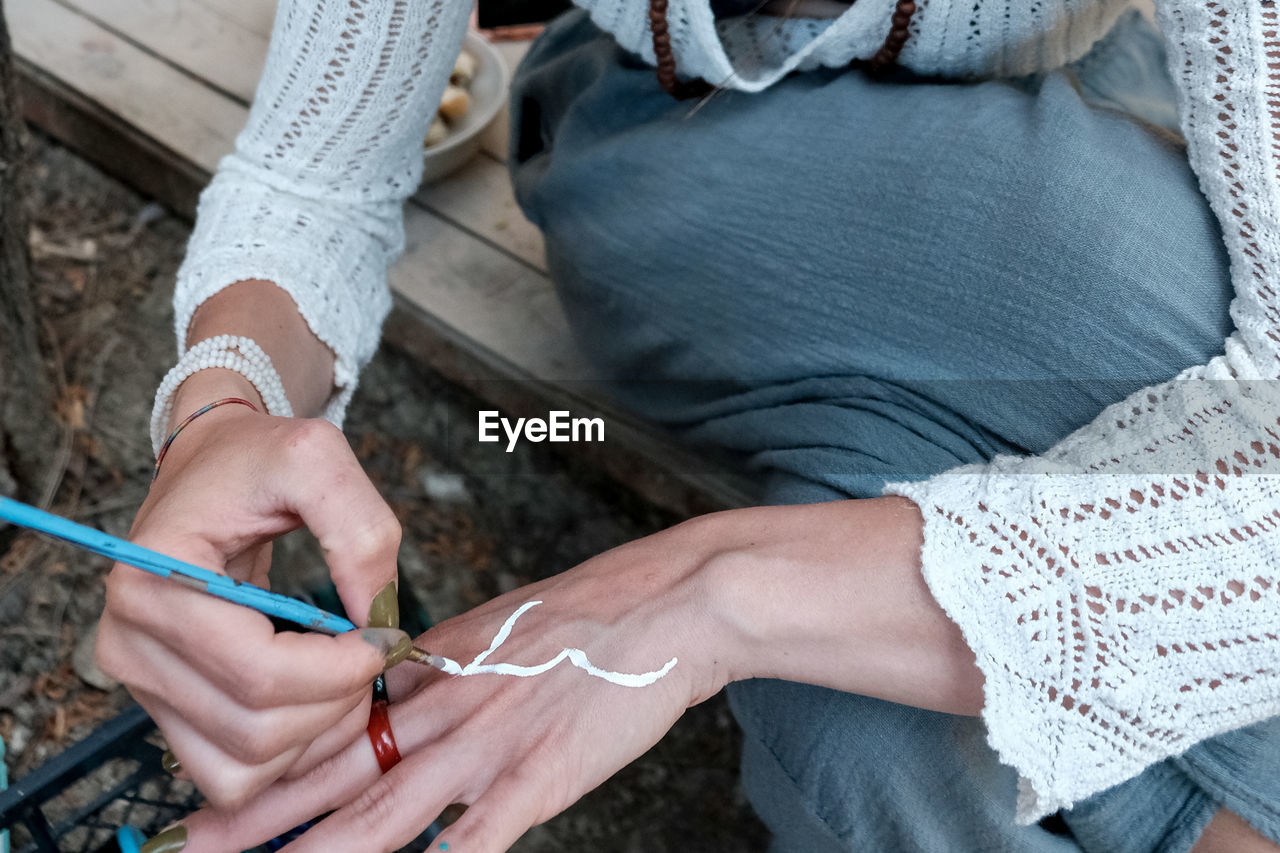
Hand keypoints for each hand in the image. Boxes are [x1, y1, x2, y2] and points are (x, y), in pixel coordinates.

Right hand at [96, 370, 408, 808]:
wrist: (211, 468)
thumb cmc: (255, 460)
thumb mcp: (316, 458)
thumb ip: (361, 531)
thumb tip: (379, 621)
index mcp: (151, 580)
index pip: (258, 672)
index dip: (340, 668)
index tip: (386, 634)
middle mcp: (128, 644)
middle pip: (255, 729)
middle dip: (338, 700)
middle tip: (372, 649)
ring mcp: (140, 686)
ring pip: (245, 767)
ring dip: (317, 732)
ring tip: (347, 670)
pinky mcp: (164, 711)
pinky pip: (233, 775)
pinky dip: (290, 753)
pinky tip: (318, 698)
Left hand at [150, 515, 737, 851]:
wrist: (665, 604)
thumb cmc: (590, 615)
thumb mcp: (497, 629)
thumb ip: (444, 671)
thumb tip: (401, 700)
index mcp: (434, 667)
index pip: (337, 724)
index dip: (272, 763)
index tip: (222, 788)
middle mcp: (446, 708)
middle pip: (337, 772)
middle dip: (260, 816)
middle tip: (192, 842)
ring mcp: (488, 748)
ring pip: (385, 813)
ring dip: (318, 852)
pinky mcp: (538, 780)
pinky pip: (474, 840)